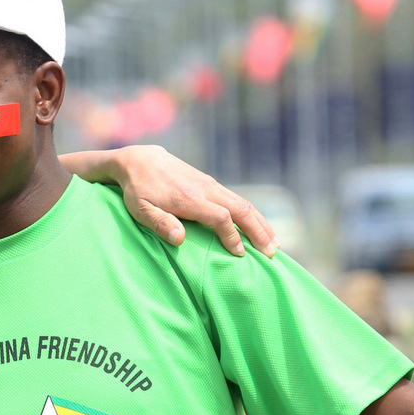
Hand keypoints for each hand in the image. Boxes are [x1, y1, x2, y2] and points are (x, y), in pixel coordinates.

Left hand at [74, 145, 276, 257]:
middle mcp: (206, 190)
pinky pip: (238, 200)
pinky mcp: (211, 184)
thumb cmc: (138, 189)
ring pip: (244, 203)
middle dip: (258, 232)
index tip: (240, 254)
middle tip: (272, 254)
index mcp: (190, 199)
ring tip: (275, 244)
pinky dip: (253, 215)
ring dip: (261, 223)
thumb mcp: (140, 209)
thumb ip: (159, 223)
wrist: (141, 159)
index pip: (221, 218)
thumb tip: (180, 239)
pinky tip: (260, 227)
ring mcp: (211, 185)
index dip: (232, 236)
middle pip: (241, 210)